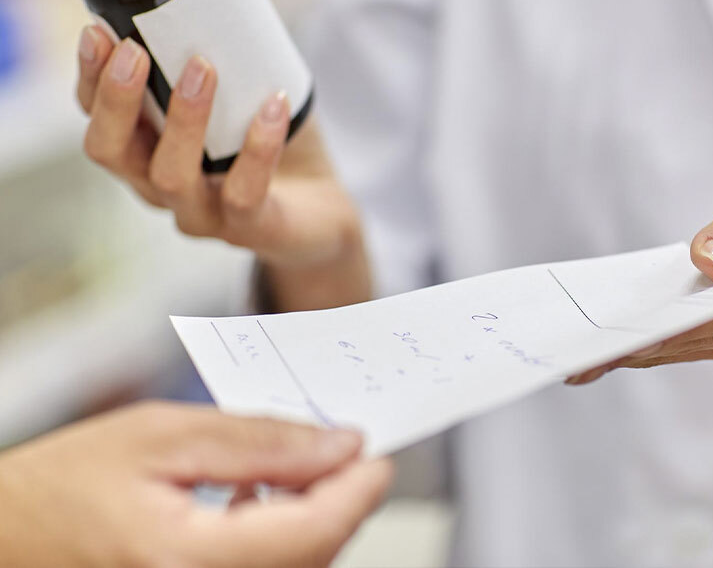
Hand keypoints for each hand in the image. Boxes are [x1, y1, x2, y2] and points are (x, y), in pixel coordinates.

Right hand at [0, 402, 391, 567]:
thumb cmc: (57, 487)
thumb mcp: (162, 435)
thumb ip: (260, 439)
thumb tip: (340, 444)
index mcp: (187, 561)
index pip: (316, 531)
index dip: (360, 488)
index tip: (378, 449)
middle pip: (316, 555)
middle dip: (340, 498)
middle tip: (344, 445)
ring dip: (314, 517)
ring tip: (300, 464)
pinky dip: (282, 539)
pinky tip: (262, 500)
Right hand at [75, 26, 369, 310]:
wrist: (320, 213)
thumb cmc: (269, 145)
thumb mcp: (237, 98)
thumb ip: (217, 58)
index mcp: (145, 153)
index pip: (97, 118)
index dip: (90, 78)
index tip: (97, 29)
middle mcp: (159, 188)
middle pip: (111, 153)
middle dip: (116, 100)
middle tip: (134, 50)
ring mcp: (202, 214)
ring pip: (170, 177)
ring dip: (183, 118)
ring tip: (203, 67)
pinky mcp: (250, 229)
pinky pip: (245, 193)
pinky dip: (259, 147)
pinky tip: (273, 106)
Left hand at [569, 165, 712, 388]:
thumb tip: (709, 262)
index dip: (684, 321)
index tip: (635, 329)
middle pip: (706, 336)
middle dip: (646, 342)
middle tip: (586, 352)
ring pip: (692, 347)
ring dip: (639, 353)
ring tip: (582, 359)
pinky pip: (690, 345)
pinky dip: (649, 347)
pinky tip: (604, 352)